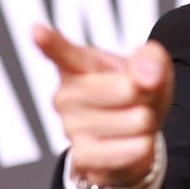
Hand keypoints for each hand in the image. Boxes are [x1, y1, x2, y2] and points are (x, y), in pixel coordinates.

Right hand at [31, 23, 172, 188]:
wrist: (133, 137)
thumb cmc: (136, 95)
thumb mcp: (151, 68)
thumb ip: (151, 59)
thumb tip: (145, 76)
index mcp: (79, 64)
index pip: (62, 52)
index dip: (50, 42)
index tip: (38, 32)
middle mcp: (66, 94)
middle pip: (127, 90)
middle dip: (146, 95)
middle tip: (137, 99)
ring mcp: (70, 126)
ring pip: (136, 121)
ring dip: (148, 122)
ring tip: (134, 121)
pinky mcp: (82, 156)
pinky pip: (131, 149)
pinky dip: (144, 147)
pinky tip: (134, 143)